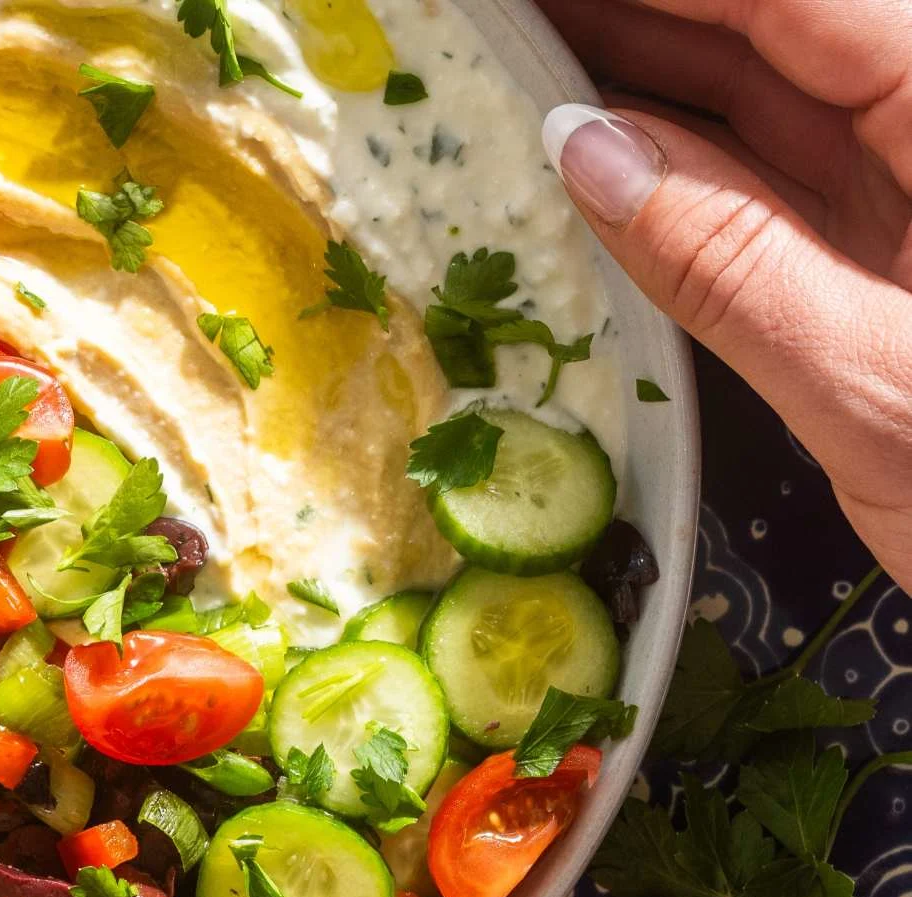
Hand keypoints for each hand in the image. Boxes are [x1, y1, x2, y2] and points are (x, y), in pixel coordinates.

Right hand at [536, 0, 911, 583]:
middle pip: (775, 25)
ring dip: (637, 72)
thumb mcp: (883, 391)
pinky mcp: (904, 253)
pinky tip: (590, 154)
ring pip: (767, 88)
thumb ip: (729, 262)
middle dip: (633, 16)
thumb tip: (588, 151)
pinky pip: (775, 175)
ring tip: (512, 61)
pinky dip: (680, 164)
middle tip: (493, 25)